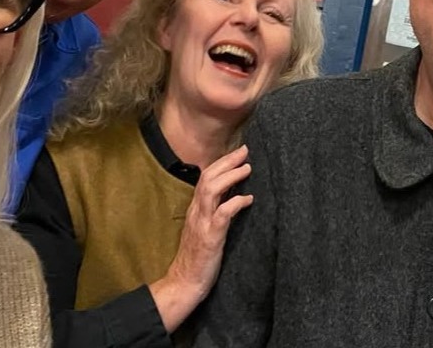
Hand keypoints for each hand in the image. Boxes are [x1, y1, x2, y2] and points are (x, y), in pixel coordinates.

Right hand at [148, 145, 253, 332]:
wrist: (184, 281)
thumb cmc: (197, 257)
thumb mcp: (203, 229)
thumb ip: (213, 212)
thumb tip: (231, 196)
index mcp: (195, 209)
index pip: (205, 178)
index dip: (221, 163)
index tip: (237, 153)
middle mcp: (196, 212)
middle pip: (207, 177)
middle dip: (226, 162)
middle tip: (244, 151)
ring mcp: (202, 223)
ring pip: (211, 190)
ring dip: (230, 176)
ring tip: (247, 168)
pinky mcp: (210, 237)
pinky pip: (222, 214)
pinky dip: (235, 203)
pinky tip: (248, 199)